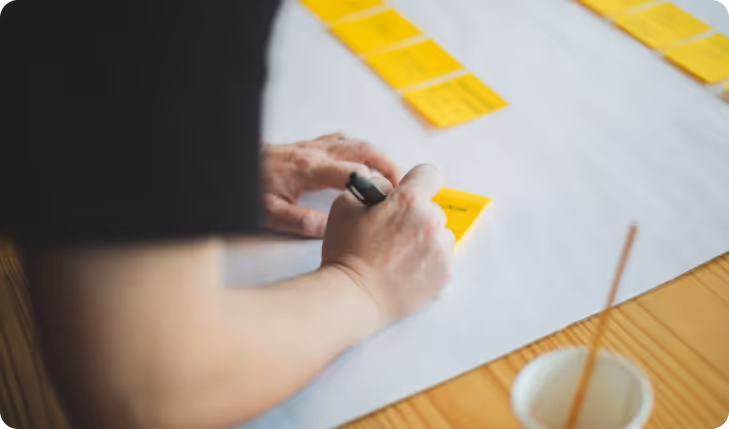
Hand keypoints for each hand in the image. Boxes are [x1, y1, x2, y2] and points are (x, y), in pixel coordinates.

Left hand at [262, 133, 401, 237]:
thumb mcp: (271, 214)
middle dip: (387, 164)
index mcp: (309, 168)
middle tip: (402, 182)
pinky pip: (341, 141)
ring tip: (389, 174)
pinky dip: (358, 149)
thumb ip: (302, 222)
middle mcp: (314, 152)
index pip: (354, 170)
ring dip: (376, 155)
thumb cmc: (249, 190)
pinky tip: (362, 161)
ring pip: (354, 142)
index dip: (376, 184)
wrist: (230, 166)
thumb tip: (332, 229)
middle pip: (363, 149)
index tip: (388, 200)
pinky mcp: (307, 146)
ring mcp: (311, 145)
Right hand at [321, 164, 454, 328]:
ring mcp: (440, 251)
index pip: (430, 175)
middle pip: (433, 209)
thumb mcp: (346, 205)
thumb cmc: (346, 253)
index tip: (410, 193)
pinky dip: (428, 263)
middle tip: (392, 233)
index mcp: (408, 202)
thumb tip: (390, 189)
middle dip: (415, 216)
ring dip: (425, 240)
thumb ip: (372, 187)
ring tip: (398, 255)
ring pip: (440, 235)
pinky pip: (441, 260)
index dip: (417, 182)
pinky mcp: (444, 275)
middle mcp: (430, 223)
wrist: (352, 296)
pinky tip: (405, 270)